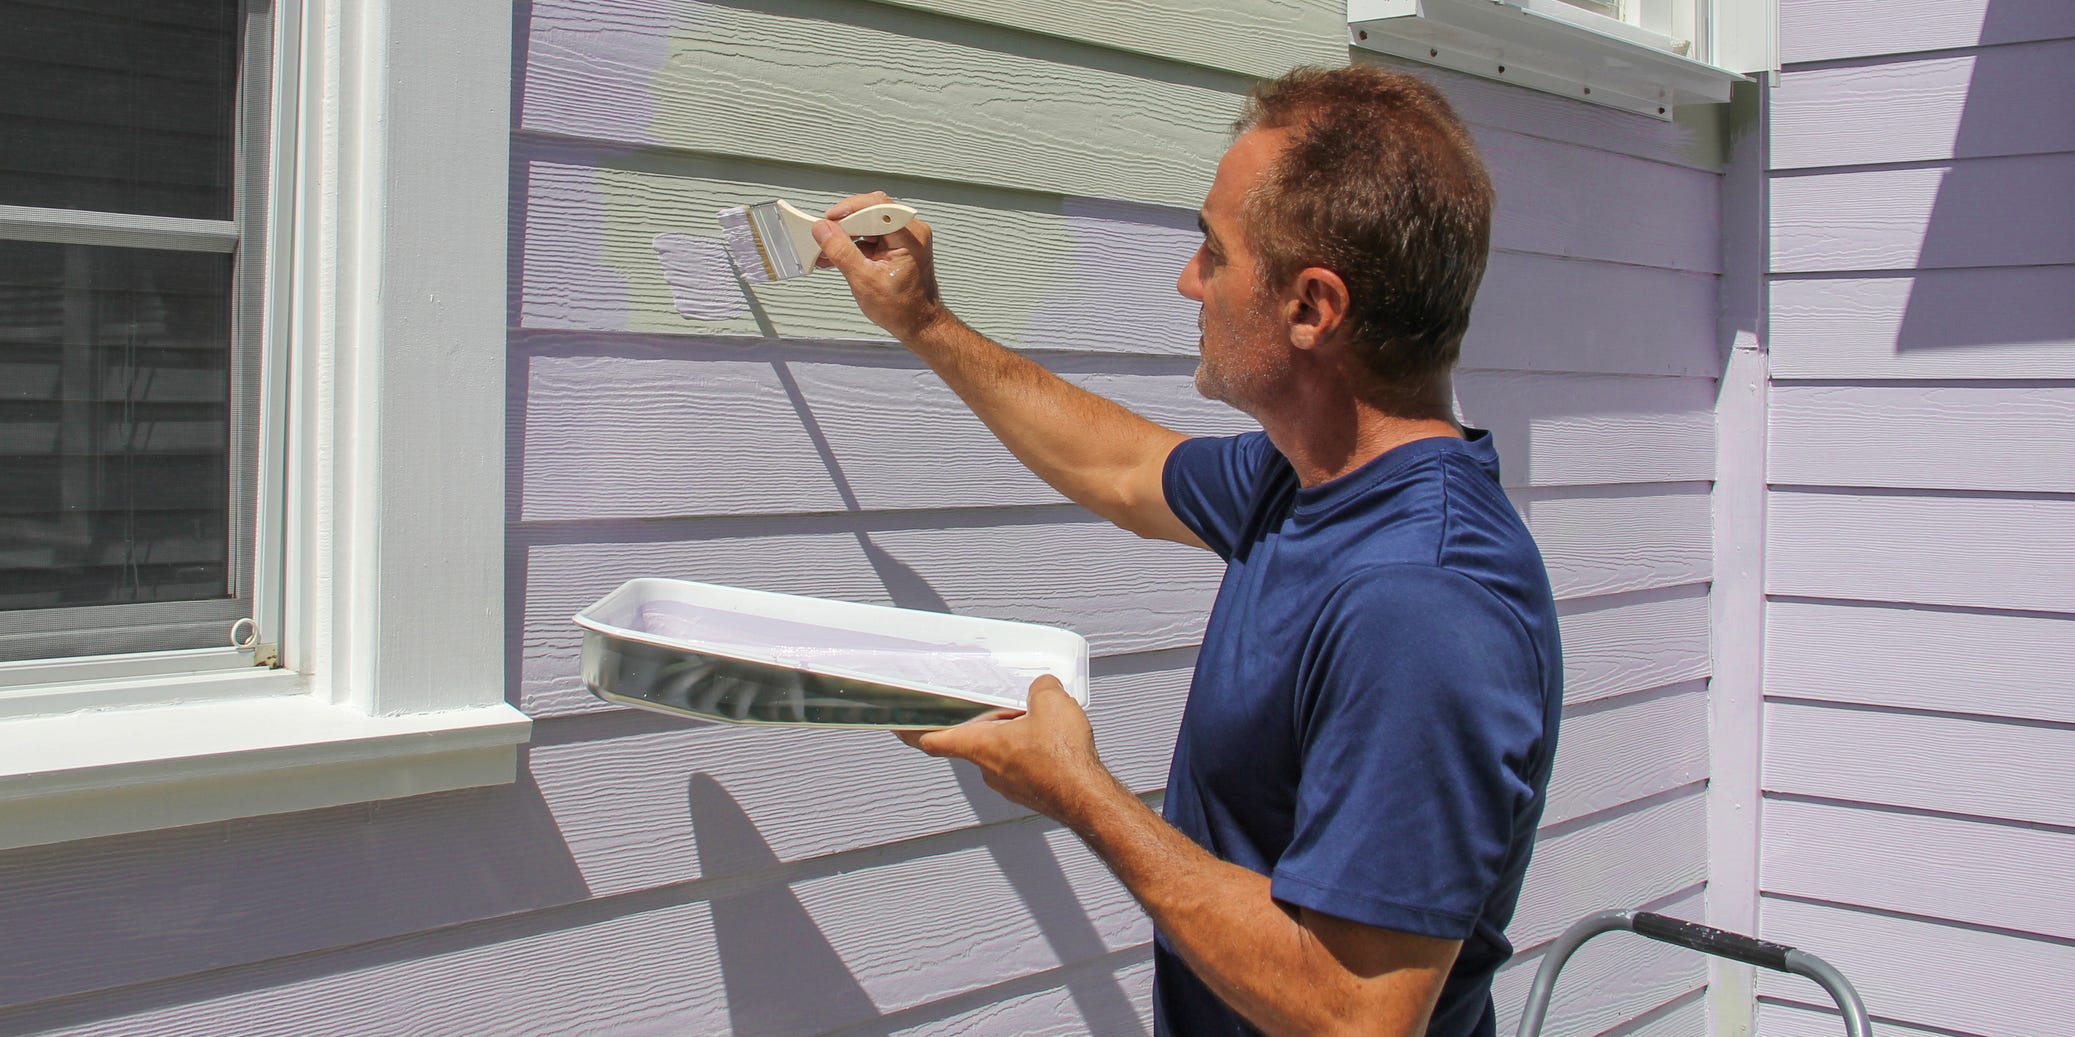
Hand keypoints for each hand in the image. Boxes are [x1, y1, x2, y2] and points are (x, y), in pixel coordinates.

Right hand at [813, 191, 946, 340]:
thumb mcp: (864, 279)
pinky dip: (854, 244)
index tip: (828, 220)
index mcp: (909, 235)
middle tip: (825, 235)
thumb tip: (823, 229)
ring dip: (846, 235)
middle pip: (871, 211)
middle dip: (845, 224)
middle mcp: (910, 231)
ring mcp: (904, 238)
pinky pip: (871, 236)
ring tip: (827, 249)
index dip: (849, 210)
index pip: (876, 206)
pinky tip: (837, 255)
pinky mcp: (897, 246)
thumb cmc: (901, 308)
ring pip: (868, 223)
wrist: (917, 324)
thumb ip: (841, 251)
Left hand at [897, 676, 1122, 823]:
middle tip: (998, 705)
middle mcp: (987, 769)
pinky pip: (1022, 768)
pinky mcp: (1030, 793)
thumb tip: (1042, 685)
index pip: (932, 740)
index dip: (912, 731)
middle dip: (984, 723)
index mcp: (980, 746)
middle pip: (971, 742)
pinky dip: (1031, 754)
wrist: (1088, 799)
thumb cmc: (1062, 756)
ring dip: (1011, 738)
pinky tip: (1053, 742)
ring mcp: (1008, 785)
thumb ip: (1040, 687)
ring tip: (1037, 719)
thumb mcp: (1051, 702)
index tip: (897, 726)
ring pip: (1000, 756)